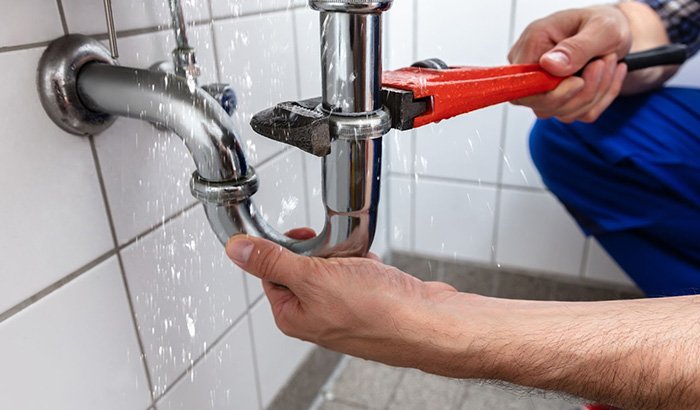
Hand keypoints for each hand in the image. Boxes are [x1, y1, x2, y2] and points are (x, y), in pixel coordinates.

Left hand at [225, 230, 464, 370]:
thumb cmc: (377, 311)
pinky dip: (367, 263)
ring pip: (334, 266)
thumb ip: (273, 261)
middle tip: (335, 251)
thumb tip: (237, 251)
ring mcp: (345, 309)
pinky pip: (359, 271)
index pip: (271, 272)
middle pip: (304, 266)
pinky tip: (376, 269)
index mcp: (294, 315)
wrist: (428, 323)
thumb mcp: (313, 278)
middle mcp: (317, 315)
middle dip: (322, 251)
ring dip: (346, 255)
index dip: (284, 249)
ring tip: (360, 262)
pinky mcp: (370, 300)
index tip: (300, 236)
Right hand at [508, 5, 631, 122]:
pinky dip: (601, 98)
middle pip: (543, 105)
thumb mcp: (602, 28)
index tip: (578, 81)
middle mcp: (532, 69)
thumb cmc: (605, 24)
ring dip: (596, 92)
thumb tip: (549, 65)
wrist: (616, 33)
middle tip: (604, 62)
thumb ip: (576, 48)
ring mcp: (543, 88)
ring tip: (609, 62)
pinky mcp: (559, 101)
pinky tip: (609, 75)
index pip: (522, 86)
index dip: (550, 93)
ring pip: (563, 112)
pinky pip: (579, 114)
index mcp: (532, 45)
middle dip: (583, 91)